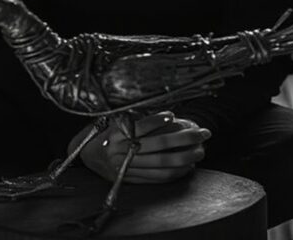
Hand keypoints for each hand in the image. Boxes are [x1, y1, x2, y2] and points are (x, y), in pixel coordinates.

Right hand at [74, 111, 210, 183]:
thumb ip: (134, 118)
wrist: (89, 157)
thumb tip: (165, 113)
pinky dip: (176, 172)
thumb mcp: (114, 121)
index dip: (156, 121)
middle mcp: (121, 151)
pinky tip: (189, 166)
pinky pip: (158, 177)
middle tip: (202, 133)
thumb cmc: (107, 134)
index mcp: (116, 134)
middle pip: (157, 145)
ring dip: (185, 157)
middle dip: (184, 139)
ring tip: (201, 150)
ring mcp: (127, 168)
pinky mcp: (132, 179)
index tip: (172, 115)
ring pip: (161, 163)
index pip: (139, 127)